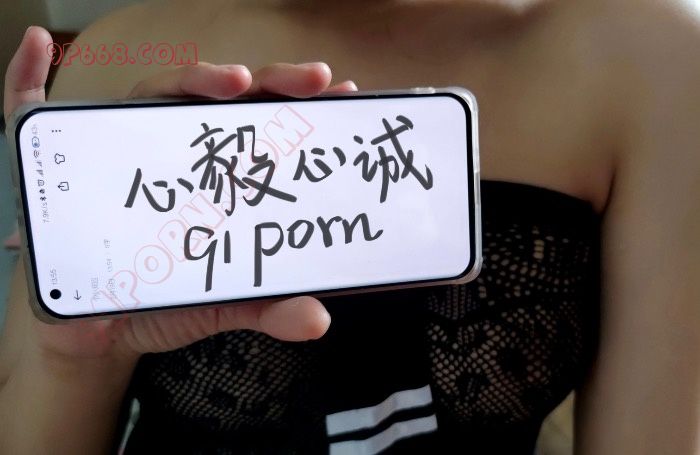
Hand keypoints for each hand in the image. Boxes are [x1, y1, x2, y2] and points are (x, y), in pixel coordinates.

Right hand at [3, 26, 356, 362]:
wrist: (100, 329)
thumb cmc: (164, 297)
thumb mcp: (221, 301)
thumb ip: (269, 305)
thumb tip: (318, 318)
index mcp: (212, 173)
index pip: (258, 126)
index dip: (298, 105)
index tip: (339, 92)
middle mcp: (169, 148)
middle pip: (218, 100)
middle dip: (266, 83)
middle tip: (307, 82)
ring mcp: (117, 149)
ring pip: (151, 95)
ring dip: (191, 78)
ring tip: (232, 81)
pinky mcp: (63, 163)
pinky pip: (30, 108)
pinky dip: (26, 75)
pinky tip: (34, 45)